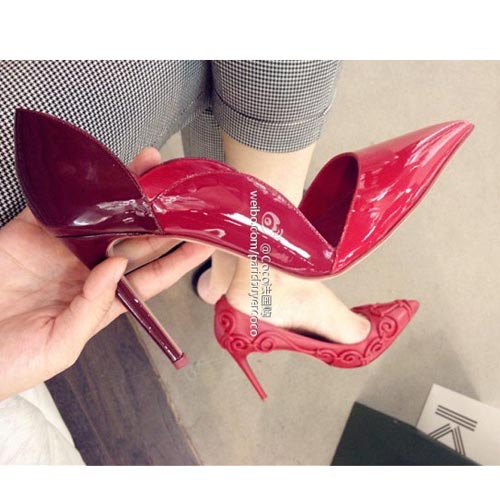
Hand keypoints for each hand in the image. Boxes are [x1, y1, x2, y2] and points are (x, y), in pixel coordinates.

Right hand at [0, 148, 212, 400]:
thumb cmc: (10, 361)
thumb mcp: (61, 345)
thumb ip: (92, 307)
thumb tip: (115, 266)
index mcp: (105, 301)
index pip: (153, 276)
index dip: (180, 258)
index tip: (205, 241)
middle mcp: (91, 270)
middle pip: (138, 240)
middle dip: (164, 218)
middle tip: (186, 196)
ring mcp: (64, 249)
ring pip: (106, 216)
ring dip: (129, 193)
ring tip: (154, 170)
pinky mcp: (33, 231)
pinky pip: (61, 205)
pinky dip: (78, 189)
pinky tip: (102, 173)